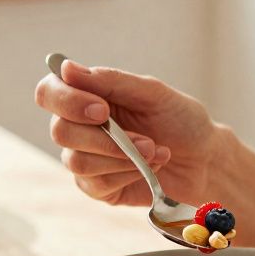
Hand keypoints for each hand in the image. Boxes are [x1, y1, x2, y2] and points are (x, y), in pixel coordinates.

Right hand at [34, 60, 227, 205]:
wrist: (205, 160)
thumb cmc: (180, 120)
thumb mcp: (152, 93)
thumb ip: (110, 81)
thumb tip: (66, 67)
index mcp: (87, 95)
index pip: (49, 92)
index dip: (67, 101)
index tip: (102, 109)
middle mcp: (79, 126)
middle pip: (59, 131)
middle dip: (105, 138)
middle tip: (146, 139)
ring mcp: (85, 158)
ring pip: (77, 162)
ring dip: (122, 158)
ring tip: (155, 151)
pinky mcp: (97, 187)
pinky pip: (96, 184)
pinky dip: (128, 175)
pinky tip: (150, 169)